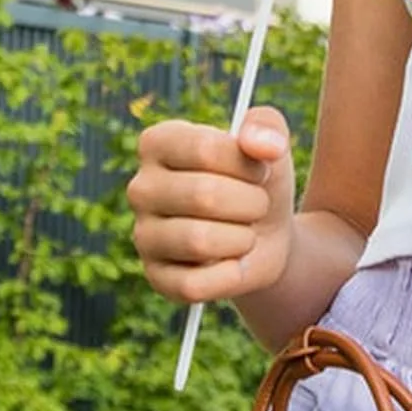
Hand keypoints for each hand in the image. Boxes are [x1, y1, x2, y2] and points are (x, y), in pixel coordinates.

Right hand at [128, 106, 295, 304]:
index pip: (205, 148)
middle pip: (204, 195)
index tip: (259, 170)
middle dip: (250, 202)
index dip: (246, 163)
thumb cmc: (258, 180)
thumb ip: (267, 126)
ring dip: (242, 237)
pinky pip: (196, 284)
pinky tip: (232, 261)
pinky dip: (230, 273)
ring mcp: (144, 236)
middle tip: (258, 204)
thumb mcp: (270, 142)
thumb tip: (263, 146)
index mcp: (159, 143)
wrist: (268, 233)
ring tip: (245, 231)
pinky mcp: (156, 279)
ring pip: (198, 240)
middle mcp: (141, 188)